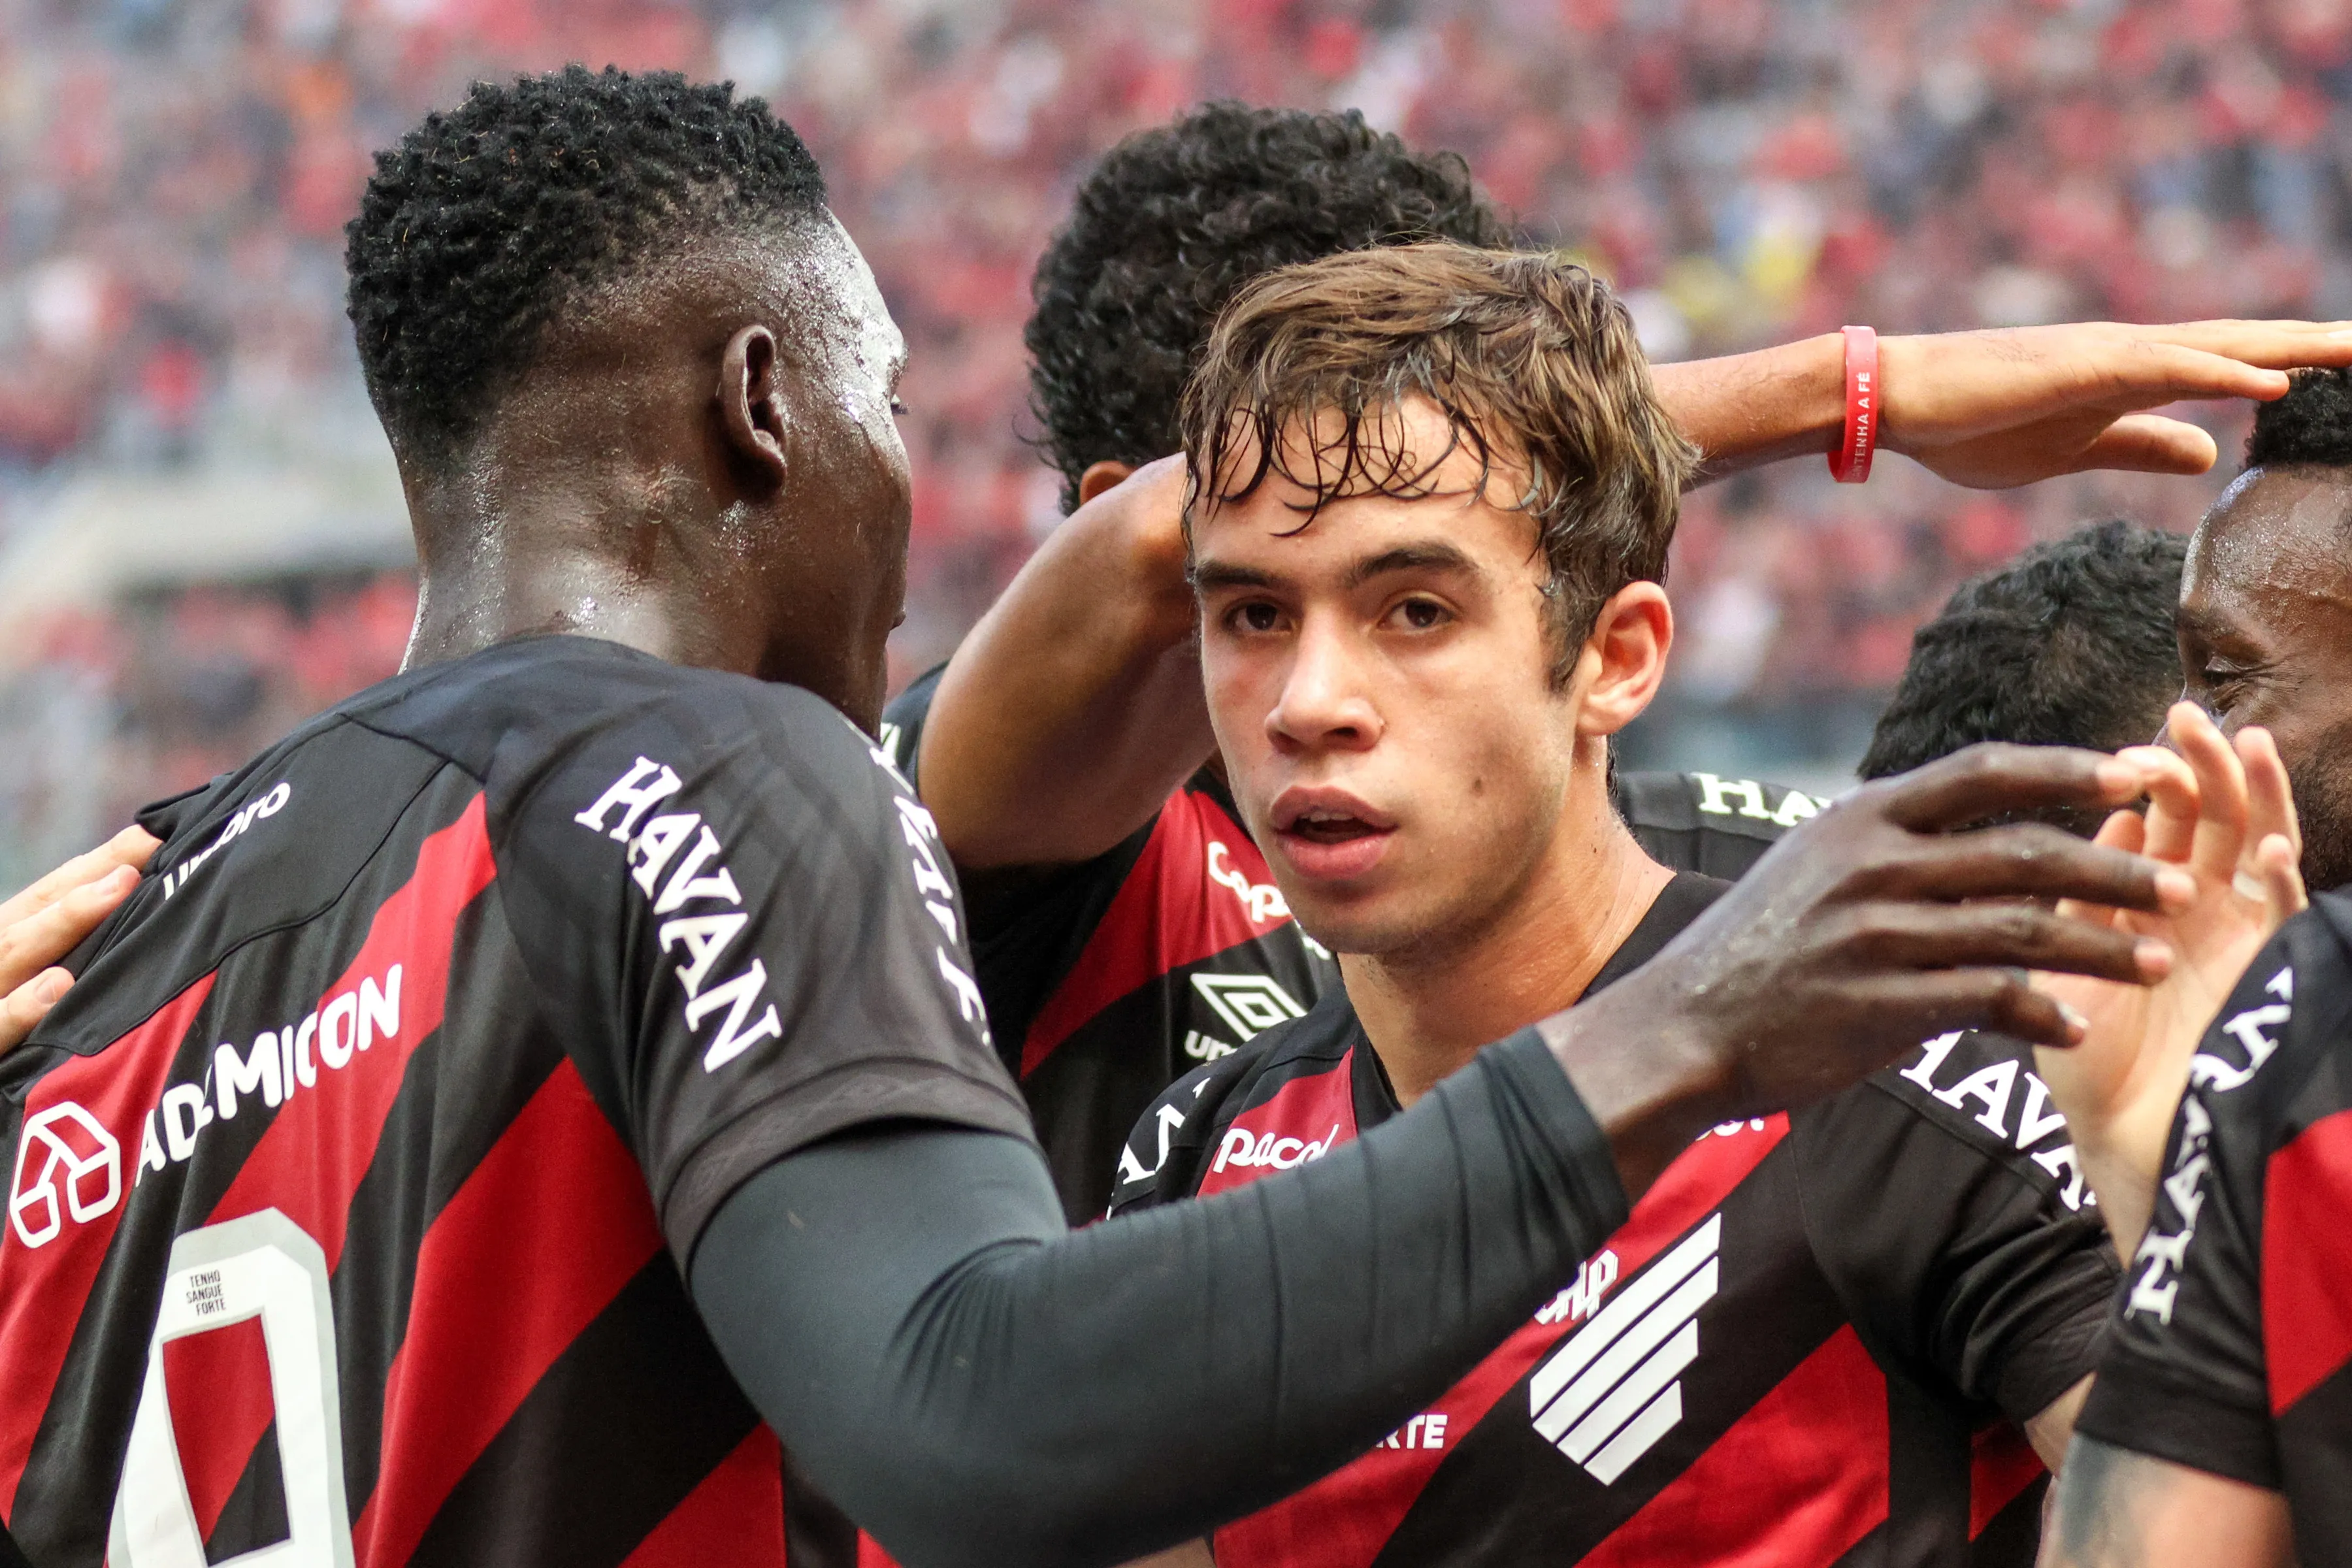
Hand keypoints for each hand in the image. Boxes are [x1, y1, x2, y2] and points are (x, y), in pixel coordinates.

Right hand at [0, 826, 157, 1051]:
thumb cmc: (8, 1029)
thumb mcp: (24, 983)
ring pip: (10, 960)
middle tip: (141, 855)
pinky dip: (21, 1009)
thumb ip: (59, 956)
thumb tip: (131, 909)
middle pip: (26, 921)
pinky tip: (56, 986)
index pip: (40, 900)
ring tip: (114, 891)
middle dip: (81, 885)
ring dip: (61, 926)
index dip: (90, 867)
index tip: (150, 837)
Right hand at [1545, 744, 2192, 1195]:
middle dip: (2115, 867)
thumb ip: (1900, 843)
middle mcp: (1871, 865)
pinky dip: (2042, 1013)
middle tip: (2181, 884)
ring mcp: (1874, 934)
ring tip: (2156, 960)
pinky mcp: (1877, 1005)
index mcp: (1861, 820)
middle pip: (2023, 850)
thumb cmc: (1762, 947)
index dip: (2070, 768)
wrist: (1685, 1023)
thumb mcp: (1817, 866)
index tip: (2142, 771)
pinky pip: (1987, 1000)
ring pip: (2021, 927)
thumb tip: (2001, 828)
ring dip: (2100, 947)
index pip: (1985, 772)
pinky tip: (2077, 1027)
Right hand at [1879, 320, 2351, 487]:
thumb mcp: (2071, 449)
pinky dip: (2226, 373)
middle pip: (2247, 343)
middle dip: (2320, 343)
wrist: (1896, 397)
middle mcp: (2133, 352)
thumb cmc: (1968, 424)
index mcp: (2130, 375)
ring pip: (2224, 346)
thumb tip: (2206, 454)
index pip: (2232, 363)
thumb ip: (2139, 445)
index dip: (2298, 362)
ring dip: (2298, 345)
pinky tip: (2279, 379)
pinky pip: (2169, 370)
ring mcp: (2111, 355)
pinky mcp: (2085, 368)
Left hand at [2033, 704, 2303, 1255]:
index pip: (2160, 822)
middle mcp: (2201, 915)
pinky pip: (2281, 920)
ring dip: (2254, 799)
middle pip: (2214, 820)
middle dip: (2204, 767)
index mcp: (2147, 904)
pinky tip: (2265, 852)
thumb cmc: (2089, 1060)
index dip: (2149, 778)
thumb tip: (2111, 825)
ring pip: (2257, 851)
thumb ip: (2079, 900)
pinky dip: (2277, 883)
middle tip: (2186, 715)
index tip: (2131, 742)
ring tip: (2245, 745)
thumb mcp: (2069, 965)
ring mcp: (2241, 941)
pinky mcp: (2270, 976)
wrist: (2124, 1145)